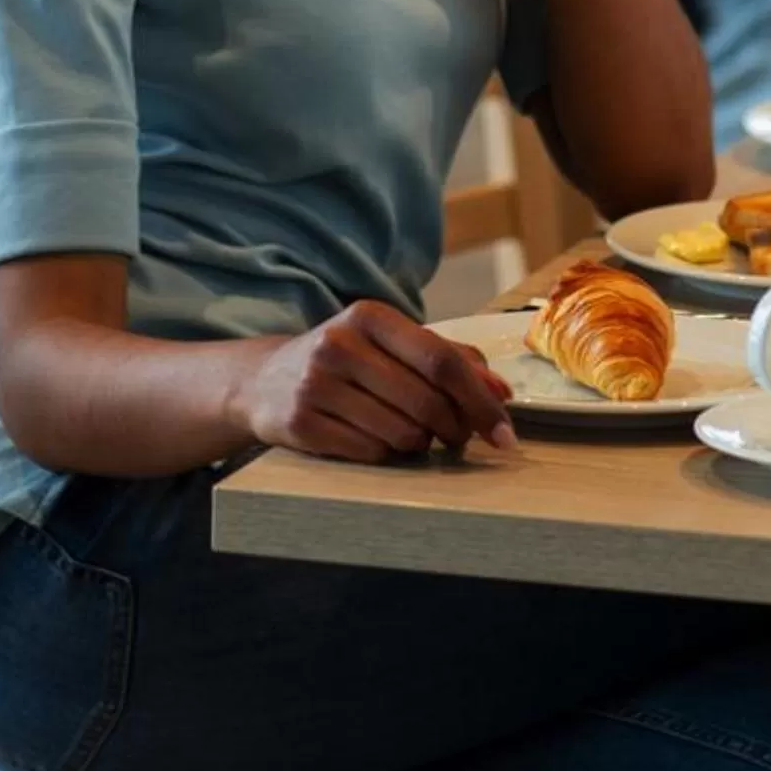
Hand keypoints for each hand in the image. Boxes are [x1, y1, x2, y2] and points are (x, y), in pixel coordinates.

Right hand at [241, 299, 517, 463]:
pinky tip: (375, 439)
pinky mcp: (300, 424)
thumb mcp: (391, 344)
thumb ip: (449, 359)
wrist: (264, 380)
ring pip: (402, 433)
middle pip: (427, 402)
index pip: (442, 361)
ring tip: (410, 433)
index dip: (480, 400)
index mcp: (370, 316)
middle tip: (458, 437)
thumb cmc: (348, 362)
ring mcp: (316, 384)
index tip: (505, 432)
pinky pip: (371, 453)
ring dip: (419, 443)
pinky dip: (385, 454)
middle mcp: (340, 344)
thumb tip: (501, 391)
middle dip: (455, 429)